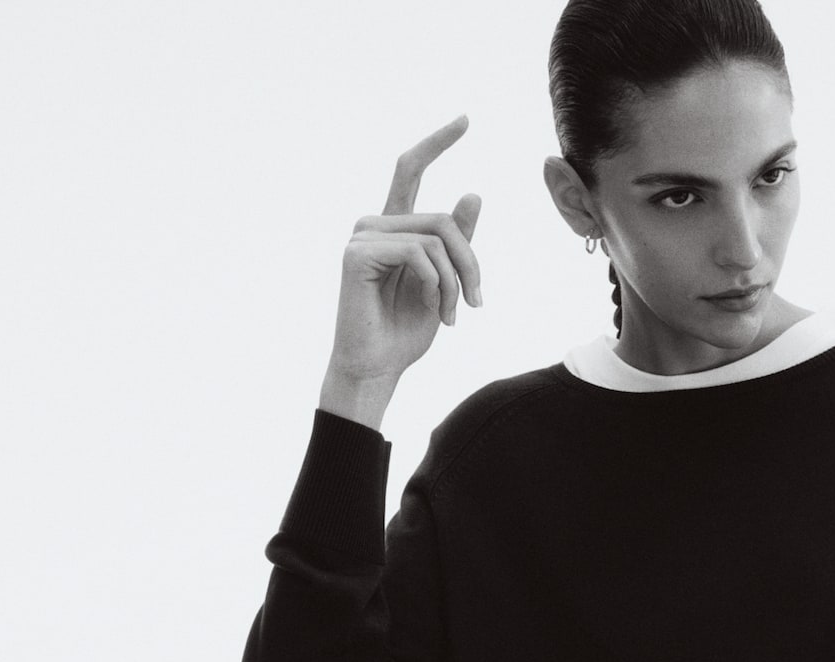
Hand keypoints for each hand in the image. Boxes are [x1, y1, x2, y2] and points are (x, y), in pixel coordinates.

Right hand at [323, 115, 483, 397]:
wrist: (378, 369)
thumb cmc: (405, 332)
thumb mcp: (443, 283)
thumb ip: (456, 242)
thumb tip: (473, 193)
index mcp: (394, 228)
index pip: (411, 169)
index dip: (438, 143)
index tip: (466, 119)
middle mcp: (374, 224)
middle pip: (442, 220)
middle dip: (470, 262)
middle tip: (477, 303)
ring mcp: (363, 236)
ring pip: (435, 238)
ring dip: (455, 281)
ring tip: (454, 315)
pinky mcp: (358, 254)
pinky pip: (419, 253)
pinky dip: (437, 284)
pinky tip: (435, 310)